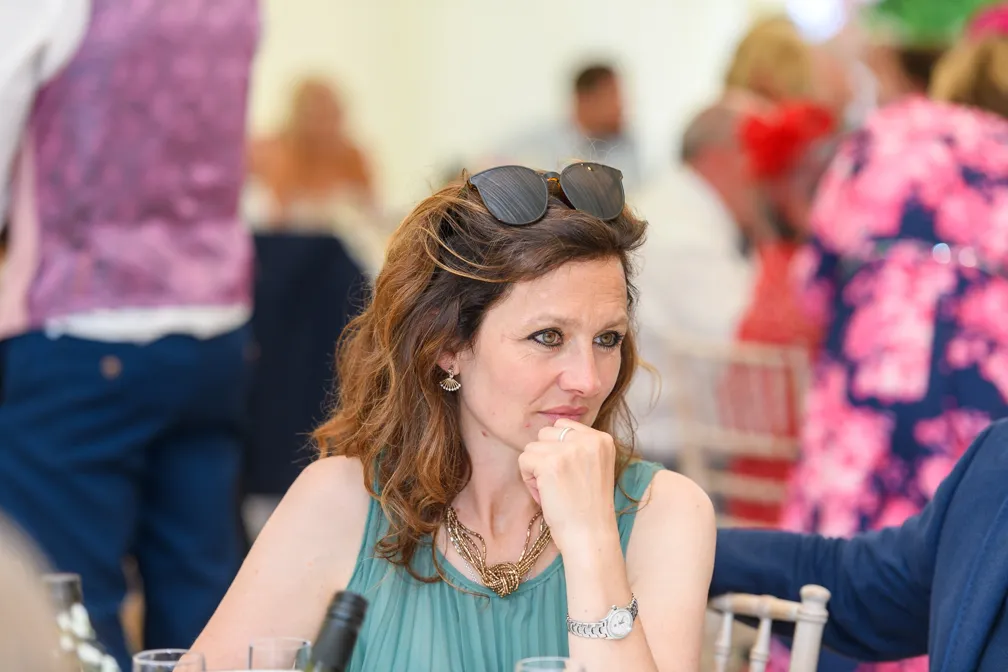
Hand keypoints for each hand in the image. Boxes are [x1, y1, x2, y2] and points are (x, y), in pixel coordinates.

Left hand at [519, 419, 619, 555]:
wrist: (590, 536)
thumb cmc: (589, 507)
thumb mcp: (595, 466)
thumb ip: (578, 448)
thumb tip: (548, 433)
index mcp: (602, 439)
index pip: (563, 425)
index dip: (556, 448)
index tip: (566, 472)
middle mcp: (588, 439)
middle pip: (545, 433)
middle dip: (544, 456)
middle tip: (557, 483)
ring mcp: (569, 450)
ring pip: (532, 447)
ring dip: (535, 468)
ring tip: (552, 490)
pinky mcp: (549, 463)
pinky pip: (524, 460)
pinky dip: (528, 480)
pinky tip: (544, 494)